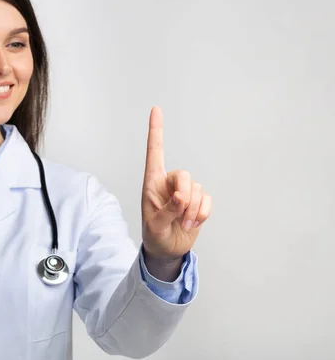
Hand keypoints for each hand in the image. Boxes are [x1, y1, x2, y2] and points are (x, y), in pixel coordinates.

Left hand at [141, 106, 211, 260]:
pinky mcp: (198, 201)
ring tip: (182, 224)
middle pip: (184, 175)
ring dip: (192, 210)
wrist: (167, 250)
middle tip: (180, 215)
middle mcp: (168, 183)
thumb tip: (181, 196)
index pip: (154, 152)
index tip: (156, 109)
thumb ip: (167, 210)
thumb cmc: (154, 235)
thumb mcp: (155, 226)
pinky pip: (207, 199)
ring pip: (197, 189)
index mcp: (152, 183)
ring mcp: (184, 191)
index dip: (156, 131)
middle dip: (185, 196)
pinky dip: (202, 213)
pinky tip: (193, 223)